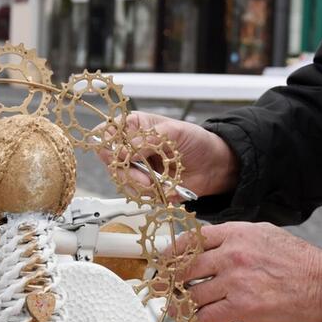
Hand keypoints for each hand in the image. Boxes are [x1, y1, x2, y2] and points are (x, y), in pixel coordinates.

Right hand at [97, 111, 239, 201]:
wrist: (215, 166)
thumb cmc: (197, 141)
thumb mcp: (174, 132)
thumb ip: (148, 140)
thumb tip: (125, 151)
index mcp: (135, 127)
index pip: (107, 132)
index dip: (105, 143)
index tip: (116, 153)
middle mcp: (132, 148)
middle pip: (110, 161)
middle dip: (125, 172)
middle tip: (143, 177)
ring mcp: (138, 168)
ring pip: (122, 180)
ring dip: (137, 186)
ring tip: (156, 184)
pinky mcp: (146, 185)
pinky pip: (137, 194)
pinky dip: (149, 194)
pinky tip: (163, 189)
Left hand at [179, 222, 321, 321]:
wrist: (321, 283)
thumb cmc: (296, 260)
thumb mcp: (264, 234)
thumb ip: (235, 237)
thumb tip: (210, 244)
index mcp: (236, 234)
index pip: (191, 240)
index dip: (173, 253)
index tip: (165, 262)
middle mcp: (231, 255)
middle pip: (186, 268)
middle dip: (172, 280)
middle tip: (167, 288)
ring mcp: (234, 281)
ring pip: (193, 294)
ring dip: (185, 303)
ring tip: (182, 306)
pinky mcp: (241, 306)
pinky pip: (206, 315)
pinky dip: (201, 319)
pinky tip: (203, 318)